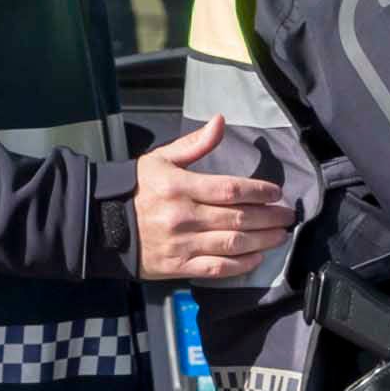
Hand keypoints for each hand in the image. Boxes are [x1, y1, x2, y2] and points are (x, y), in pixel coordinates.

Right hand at [132, 114, 293, 281]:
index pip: (230, 189)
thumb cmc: (136, 189)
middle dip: (269, 218)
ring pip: (232, 244)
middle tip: (287, 216)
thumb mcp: (160, 159)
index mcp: (181, 186)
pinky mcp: (178, 267)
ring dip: (262, 241)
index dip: (259, 192)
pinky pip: (216, 269)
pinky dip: (240, 266)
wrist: (101, 223)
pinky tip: (256, 259)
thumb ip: (194, 144)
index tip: (276, 194)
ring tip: (280, 236)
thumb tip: (220, 121)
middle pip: (237, 218)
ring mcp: (182, 244)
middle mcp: (184, 216)